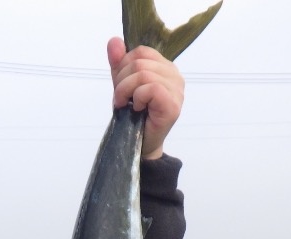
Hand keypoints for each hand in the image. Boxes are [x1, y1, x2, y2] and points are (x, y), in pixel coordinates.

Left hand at [107, 39, 184, 159]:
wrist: (140, 146)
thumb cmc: (133, 117)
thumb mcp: (122, 86)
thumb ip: (119, 64)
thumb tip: (114, 41)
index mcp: (164, 67)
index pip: (141, 52)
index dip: (123, 66)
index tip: (119, 86)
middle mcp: (174, 75)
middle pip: (140, 62)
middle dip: (122, 81)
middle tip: (121, 99)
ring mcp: (177, 90)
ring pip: (143, 74)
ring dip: (126, 91)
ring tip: (127, 105)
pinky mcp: (173, 104)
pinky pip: (151, 88)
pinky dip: (138, 98)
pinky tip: (138, 109)